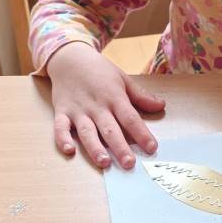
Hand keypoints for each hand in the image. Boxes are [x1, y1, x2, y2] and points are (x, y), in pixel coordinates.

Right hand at [46, 42, 164, 168]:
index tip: (152, 148)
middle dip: (120, 147)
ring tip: (104, 162)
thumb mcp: (123, 78)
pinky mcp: (62, 112)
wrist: (69, 58)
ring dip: (95, 148)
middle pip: (110, 129)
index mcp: (114, 97)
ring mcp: (78, 110)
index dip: (142, 134)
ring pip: (87, 132)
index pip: (131, 118)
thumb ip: (141, 95)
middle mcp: (97, 106)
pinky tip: (69, 151)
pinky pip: (60, 127)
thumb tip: (161, 106)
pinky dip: (62, 139)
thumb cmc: (99, 70)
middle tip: (129, 164)